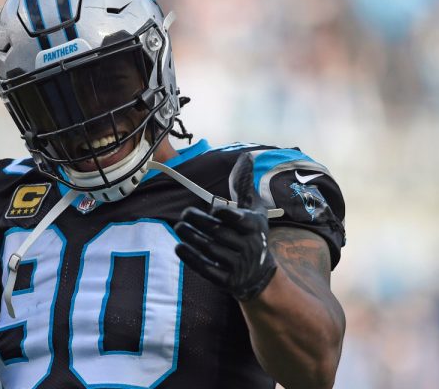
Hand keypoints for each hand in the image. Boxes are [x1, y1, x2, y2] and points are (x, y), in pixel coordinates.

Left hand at [174, 153, 276, 300]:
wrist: (259, 275)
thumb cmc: (252, 234)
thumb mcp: (255, 210)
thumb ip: (245, 186)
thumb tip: (245, 157)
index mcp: (255, 227)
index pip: (239, 220)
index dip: (224, 214)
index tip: (213, 209)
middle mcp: (249, 247)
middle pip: (218, 232)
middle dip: (198, 222)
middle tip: (184, 214)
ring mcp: (238, 266)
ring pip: (209, 249)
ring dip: (190, 237)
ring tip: (180, 227)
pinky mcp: (226, 281)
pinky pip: (205, 268)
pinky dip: (190, 257)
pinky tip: (179, 246)